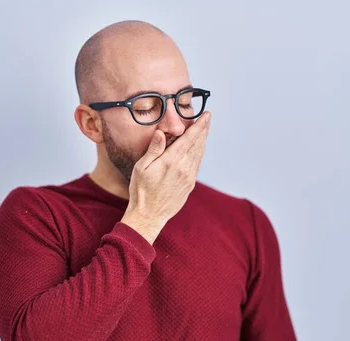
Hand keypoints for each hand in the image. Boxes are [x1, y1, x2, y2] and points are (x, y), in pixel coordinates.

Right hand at [123, 111, 211, 234]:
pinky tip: (198, 149)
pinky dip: (199, 153)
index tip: (206, 115)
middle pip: (198, 144)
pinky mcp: (190, 185)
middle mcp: (184, 168)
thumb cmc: (141, 190)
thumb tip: (162, 133)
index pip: (190, 138)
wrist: (149, 215)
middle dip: (203, 130)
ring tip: (204, 130)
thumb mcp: (142, 167)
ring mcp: (189, 177)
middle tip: (208, 118)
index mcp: (172, 161)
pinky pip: (197, 164)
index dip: (199, 125)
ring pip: (199, 154)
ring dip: (203, 141)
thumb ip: (154, 149)